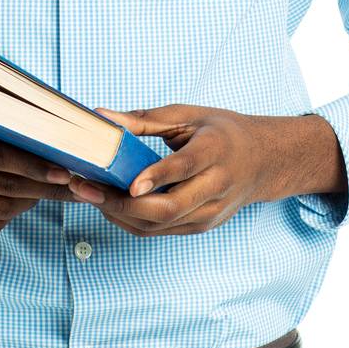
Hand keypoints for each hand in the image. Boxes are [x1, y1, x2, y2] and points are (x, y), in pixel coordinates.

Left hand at [58, 104, 344, 235]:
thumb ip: (144, 120)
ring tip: (89, 194)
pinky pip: (159, 231)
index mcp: (216, 151)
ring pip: (158, 226)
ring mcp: (209, 213)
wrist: (263, 162)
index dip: (157, 177)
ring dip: (119, 214)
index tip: (129, 183)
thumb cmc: (222, 133)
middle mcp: (216, 188)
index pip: (185, 168)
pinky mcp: (200, 227)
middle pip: (167, 209)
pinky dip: (130, 221)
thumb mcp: (188, 116)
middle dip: (120, 203)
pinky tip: (110, 204)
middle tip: (85, 187)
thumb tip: (101, 116)